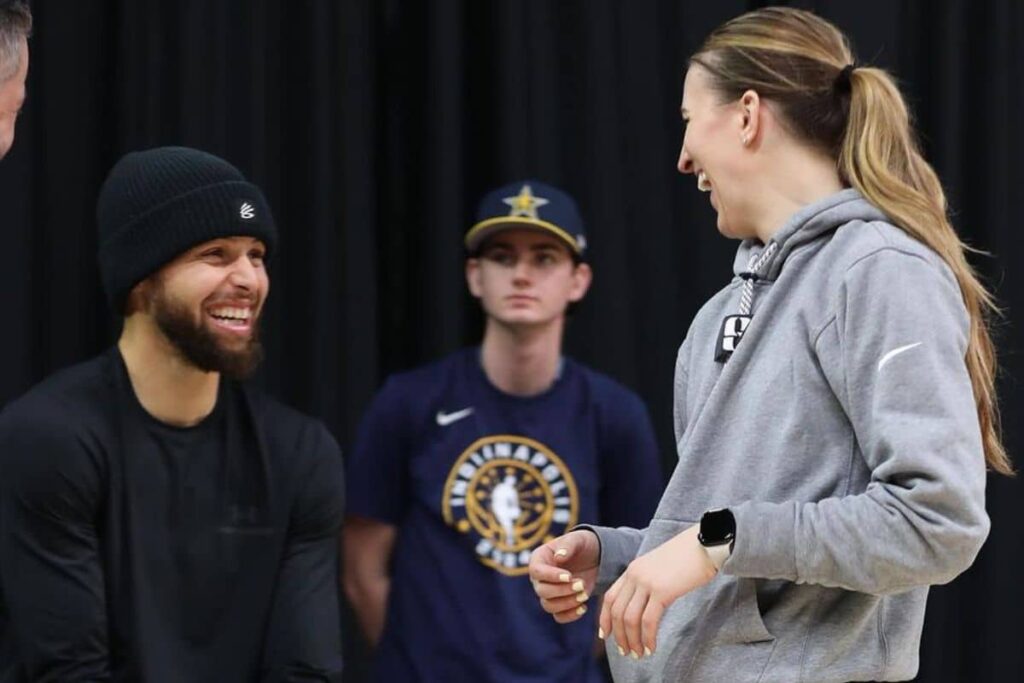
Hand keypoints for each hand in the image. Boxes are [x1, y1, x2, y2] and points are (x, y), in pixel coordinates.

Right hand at [529, 529, 600, 623]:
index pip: (536, 571)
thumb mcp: (578, 539)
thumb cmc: (583, 544)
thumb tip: (558, 557)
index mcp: (539, 558)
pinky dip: (571, 615)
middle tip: (581, 584)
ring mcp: (549, 592)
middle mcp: (540, 578)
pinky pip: (559, 616)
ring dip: (567, 603)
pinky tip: (584, 607)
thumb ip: (568, 545)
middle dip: (562, 590)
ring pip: (549, 606)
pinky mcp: (560, 604)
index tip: (569, 576)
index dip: (551, 576)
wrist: (596, 557)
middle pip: (542, 591)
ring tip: (584, 594)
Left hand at [598, 524, 716, 658]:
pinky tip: (652, 647)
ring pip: (629, 619)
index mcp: (633, 569)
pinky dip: (648, 637)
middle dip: (619, 635)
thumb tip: (646, 604)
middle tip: (626, 652)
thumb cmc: (688, 556)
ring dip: (633, 640)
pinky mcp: (662, 591)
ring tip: (639, 654)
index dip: (604, 619)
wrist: (705, 542)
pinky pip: (648, 621)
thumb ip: (649, 582)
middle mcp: (635, 574)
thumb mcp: (660, 567)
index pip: (609, 597)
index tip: (605, 635)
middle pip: (616, 611)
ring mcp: (647, 582)